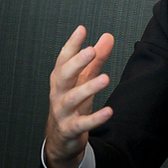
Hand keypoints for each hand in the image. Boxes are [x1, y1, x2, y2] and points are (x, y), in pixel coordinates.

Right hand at [44, 26, 114, 167]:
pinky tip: (108, 111)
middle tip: (91, 51)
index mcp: (61, 80)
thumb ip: (96, 60)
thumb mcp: (84, 80)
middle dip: (76, 62)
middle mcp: (58, 93)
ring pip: (71, 98)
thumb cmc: (73, 104)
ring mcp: (62, 112)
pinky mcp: (70, 129)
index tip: (81, 29)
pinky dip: (95, 118)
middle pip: (64, 75)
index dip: (72, 44)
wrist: (61, 138)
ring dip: (88, 88)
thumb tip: (107, 37)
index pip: (63, 59)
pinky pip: (82, 123)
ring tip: (105, 78)